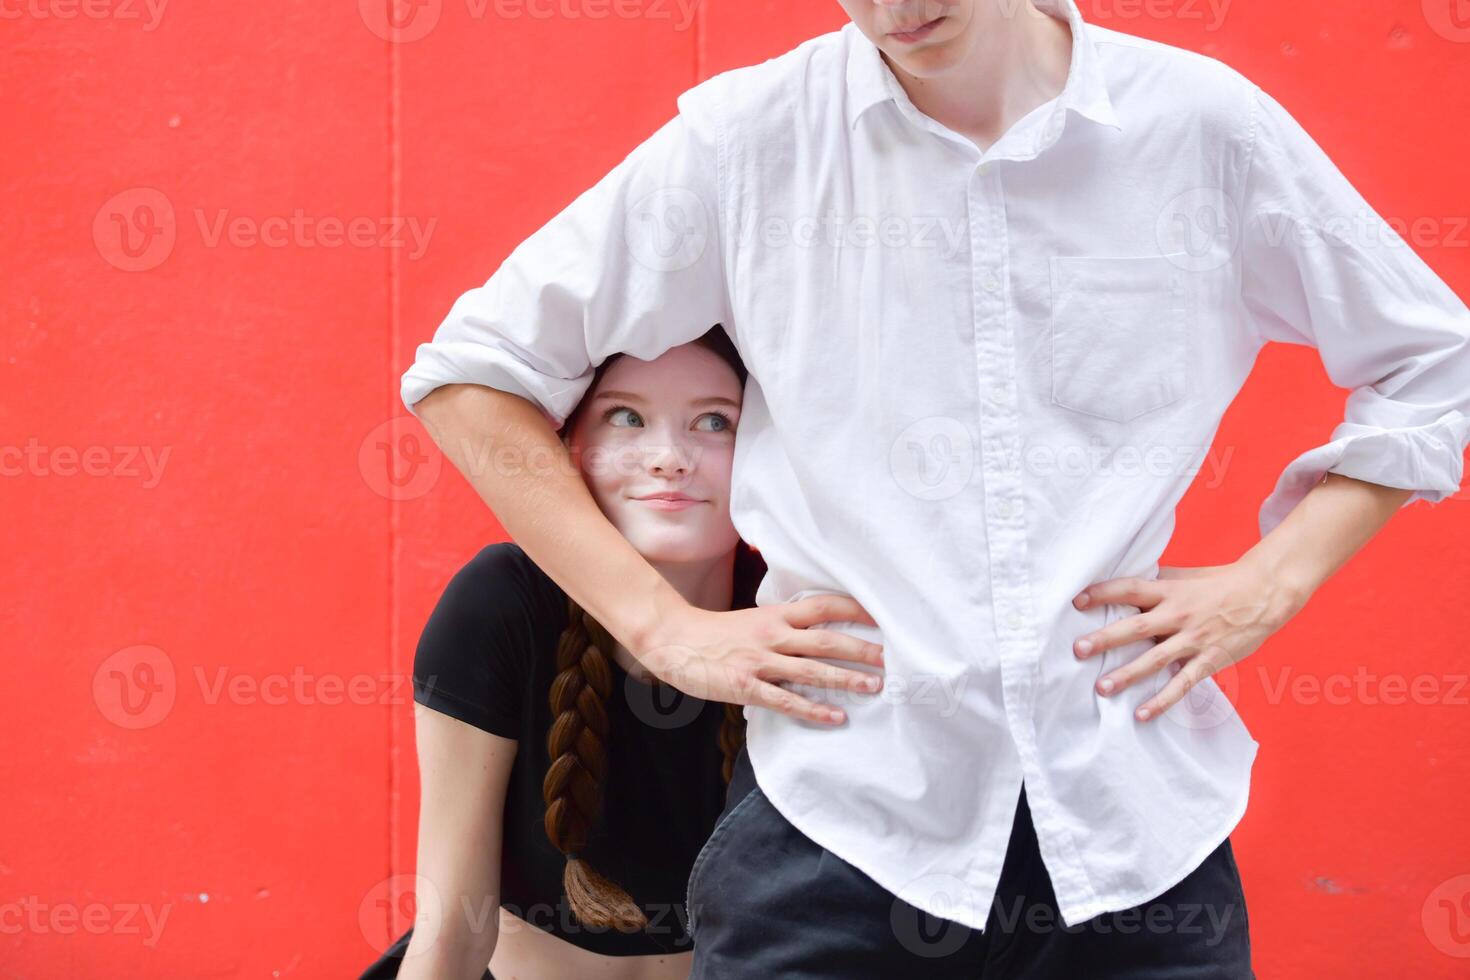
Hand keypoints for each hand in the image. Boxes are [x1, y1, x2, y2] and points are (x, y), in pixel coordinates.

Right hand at [635, 595, 885, 726]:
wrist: (674, 639)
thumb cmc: (718, 632)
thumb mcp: (756, 619)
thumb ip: (786, 624)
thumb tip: (822, 629)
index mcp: (776, 615)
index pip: (824, 606)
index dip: (856, 609)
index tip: (884, 616)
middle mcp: (773, 635)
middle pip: (826, 639)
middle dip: (862, 649)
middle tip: (894, 657)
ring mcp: (760, 661)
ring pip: (811, 670)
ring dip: (845, 679)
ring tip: (875, 686)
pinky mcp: (746, 686)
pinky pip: (785, 700)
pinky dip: (812, 710)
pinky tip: (835, 717)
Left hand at [1070, 560, 1307, 721]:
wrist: (1264, 593)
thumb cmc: (1218, 583)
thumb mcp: (1184, 576)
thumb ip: (1154, 584)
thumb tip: (1120, 589)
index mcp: (1169, 590)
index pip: (1129, 589)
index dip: (1102, 593)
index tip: (1076, 601)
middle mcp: (1178, 614)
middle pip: (1136, 627)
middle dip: (1105, 639)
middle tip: (1078, 650)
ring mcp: (1193, 639)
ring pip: (1155, 659)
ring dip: (1127, 675)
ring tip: (1101, 688)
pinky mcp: (1209, 660)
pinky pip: (1182, 684)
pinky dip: (1162, 701)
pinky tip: (1141, 715)